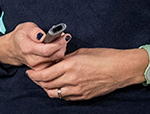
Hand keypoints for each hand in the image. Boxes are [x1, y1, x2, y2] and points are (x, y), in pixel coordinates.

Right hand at [0, 22, 69, 69]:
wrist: (14, 49)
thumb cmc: (21, 36)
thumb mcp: (26, 28)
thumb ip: (35, 31)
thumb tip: (43, 35)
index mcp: (27, 48)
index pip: (47, 50)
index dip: (58, 43)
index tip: (64, 35)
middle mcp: (32, 60)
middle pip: (54, 56)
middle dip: (62, 45)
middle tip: (65, 37)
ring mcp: (37, 68)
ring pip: (56, 60)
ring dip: (61, 50)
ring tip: (60, 41)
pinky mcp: (41, 71)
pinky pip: (55, 64)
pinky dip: (58, 56)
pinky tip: (57, 49)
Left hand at [26, 47, 147, 100]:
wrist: (120, 69)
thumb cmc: (103, 57)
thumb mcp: (81, 52)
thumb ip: (66, 58)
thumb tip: (56, 61)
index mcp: (70, 66)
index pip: (44, 74)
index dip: (34, 75)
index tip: (29, 72)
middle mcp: (72, 79)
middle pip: (46, 85)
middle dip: (37, 81)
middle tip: (33, 77)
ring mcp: (77, 90)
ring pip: (54, 93)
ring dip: (46, 88)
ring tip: (44, 82)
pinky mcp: (83, 96)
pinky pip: (65, 97)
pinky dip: (58, 92)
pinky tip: (58, 86)